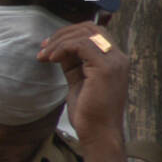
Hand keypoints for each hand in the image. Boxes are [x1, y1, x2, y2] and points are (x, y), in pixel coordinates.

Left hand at [36, 23, 128, 153]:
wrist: (99, 134)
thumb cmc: (88, 113)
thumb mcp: (78, 82)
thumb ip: (73, 64)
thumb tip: (59, 50)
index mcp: (113, 60)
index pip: (94, 33)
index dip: (69, 35)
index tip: (48, 46)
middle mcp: (118, 58)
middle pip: (91, 28)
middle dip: (63, 33)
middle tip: (44, 47)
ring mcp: (114, 62)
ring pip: (85, 34)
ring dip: (59, 41)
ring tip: (44, 56)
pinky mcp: (106, 68)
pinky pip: (82, 45)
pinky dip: (63, 48)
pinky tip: (51, 59)